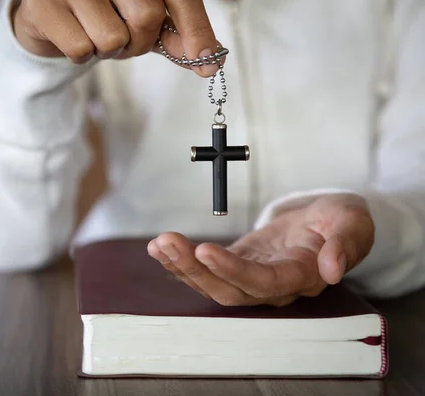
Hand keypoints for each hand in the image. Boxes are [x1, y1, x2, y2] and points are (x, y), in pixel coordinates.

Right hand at [12, 0, 220, 75]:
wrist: (48, 13)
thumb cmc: (103, 11)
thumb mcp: (143, 19)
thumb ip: (175, 35)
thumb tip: (210, 59)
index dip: (195, 29)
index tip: (206, 63)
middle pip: (147, 17)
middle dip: (140, 42)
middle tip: (124, 39)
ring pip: (113, 39)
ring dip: (109, 51)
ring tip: (95, 34)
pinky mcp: (43, 5)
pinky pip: (81, 50)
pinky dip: (81, 55)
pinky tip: (72, 36)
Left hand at [148, 194, 374, 306]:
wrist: (330, 223)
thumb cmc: (342, 221)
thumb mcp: (352, 223)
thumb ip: (345, 244)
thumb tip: (333, 269)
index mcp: (301, 276)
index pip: (263, 282)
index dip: (233, 271)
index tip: (205, 251)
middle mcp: (273, 286)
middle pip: (229, 290)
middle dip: (195, 269)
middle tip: (168, 242)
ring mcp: (252, 277)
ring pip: (213, 284)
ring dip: (183, 266)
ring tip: (159, 244)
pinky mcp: (239, 264)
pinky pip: (209, 270)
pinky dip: (185, 260)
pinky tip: (162, 247)